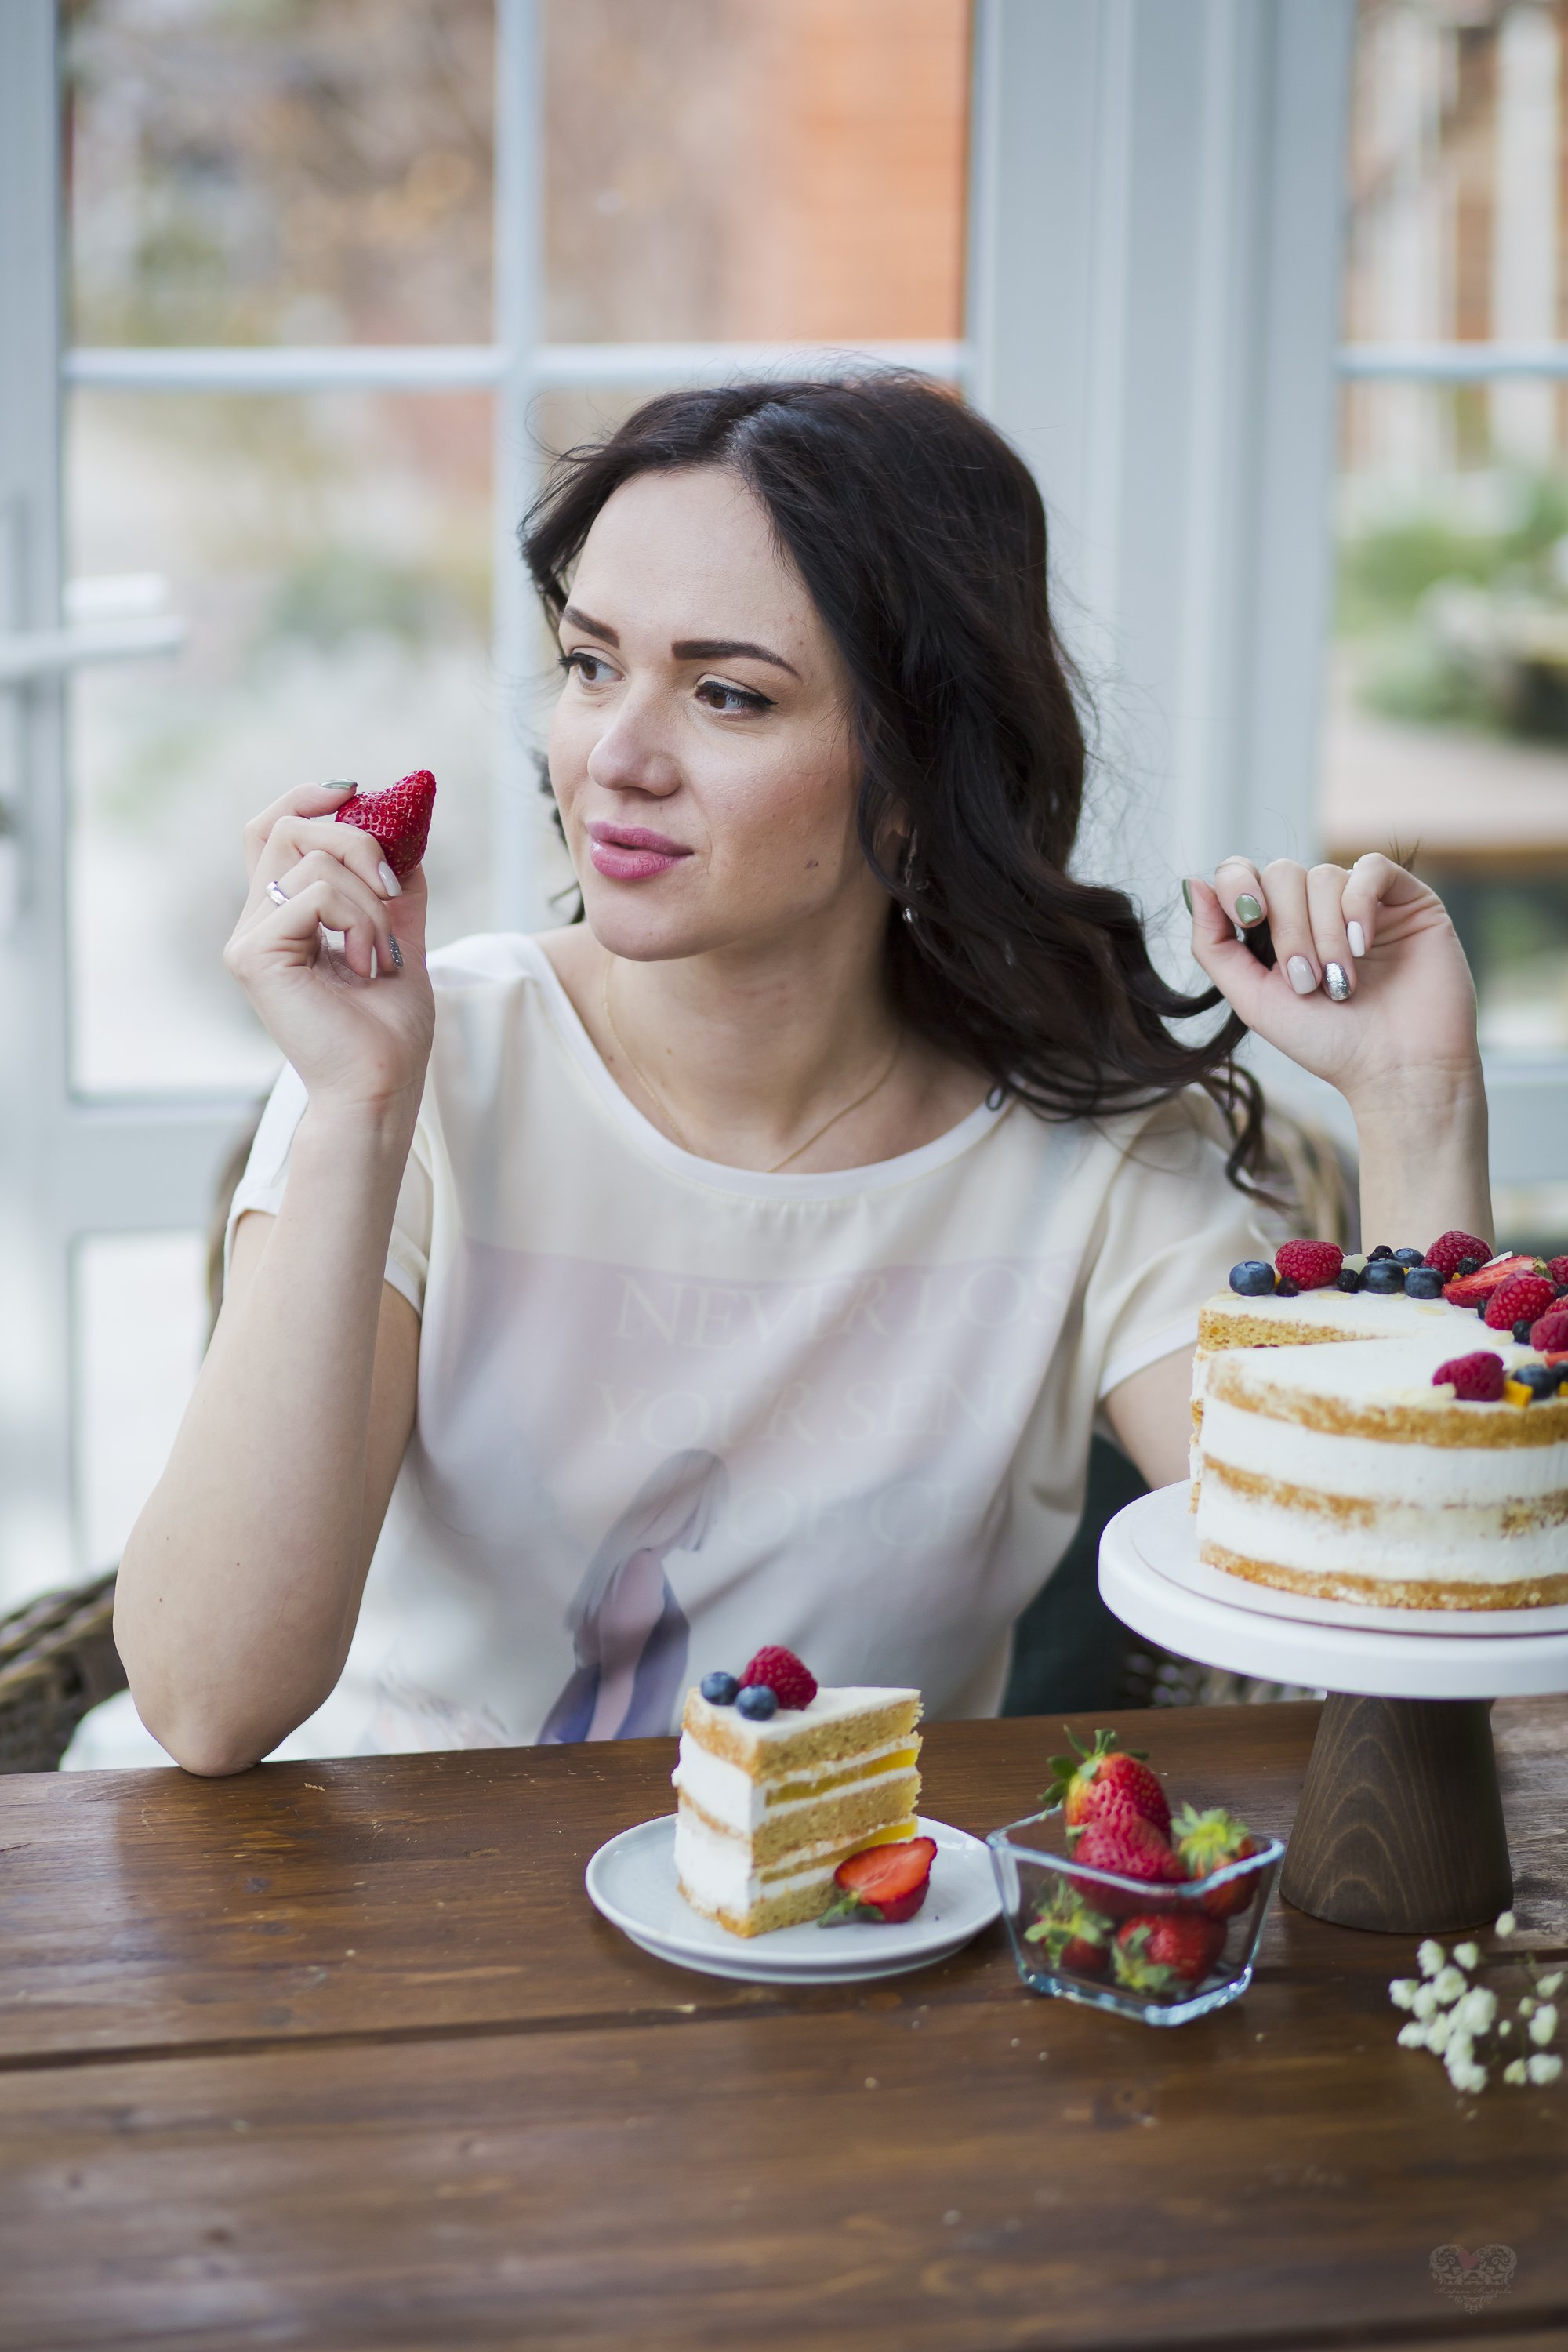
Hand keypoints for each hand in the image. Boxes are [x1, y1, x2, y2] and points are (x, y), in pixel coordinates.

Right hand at [224, 782, 435, 1113]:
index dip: (308, 798)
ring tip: (381, 954)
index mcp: (281, 915)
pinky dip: (359, 920)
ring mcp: (248, 938)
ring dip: (369, 900)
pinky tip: (368, 966)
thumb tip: (406, 823)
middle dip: (356, 838)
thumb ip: (395, 884)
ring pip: (311, 861)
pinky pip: (316, 895)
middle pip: (288, 826)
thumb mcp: (401, 936)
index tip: (357, 794)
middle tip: (394, 885)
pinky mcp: (254, 955)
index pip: (272, 827)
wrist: (381, 1086)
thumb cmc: (388, 1029)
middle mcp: (255, 922)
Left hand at [1188, 854, 1480, 1117]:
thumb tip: (1193, 884)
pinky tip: (1364, 946)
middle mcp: (1318, 909)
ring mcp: (1362, 901)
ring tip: (1341, 984)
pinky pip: (1371, 868)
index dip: (1238, 885)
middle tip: (1306, 983)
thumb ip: (1214, 946)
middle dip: (1288, 930)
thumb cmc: (1327, 1043)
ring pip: (1323, 875)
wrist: (1397, 1071)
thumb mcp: (1253, 999)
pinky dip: (1358, 905)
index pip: (1245, 874)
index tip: (1248, 921)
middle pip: (1283, 874)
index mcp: (1277, 929)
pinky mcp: (1407, 899)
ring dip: (1325, 933)